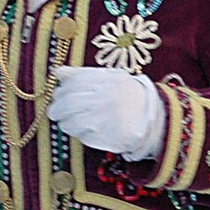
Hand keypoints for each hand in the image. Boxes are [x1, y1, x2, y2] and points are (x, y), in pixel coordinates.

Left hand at [48, 65, 165, 159]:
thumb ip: (83, 74)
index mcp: (107, 81)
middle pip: (68, 103)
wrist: (154, 120)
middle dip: (57, 109)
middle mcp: (105, 98)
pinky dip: (78, 133)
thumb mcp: (110, 79)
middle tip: (55, 112)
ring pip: (70, 122)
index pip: (73, 83)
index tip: (59, 95)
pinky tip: (85, 129)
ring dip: (65, 123)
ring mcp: (104, 119)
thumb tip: (58, 73)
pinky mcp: (104, 137)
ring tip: (69, 122)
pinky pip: (81, 135)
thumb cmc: (127, 96)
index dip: (61, 90)